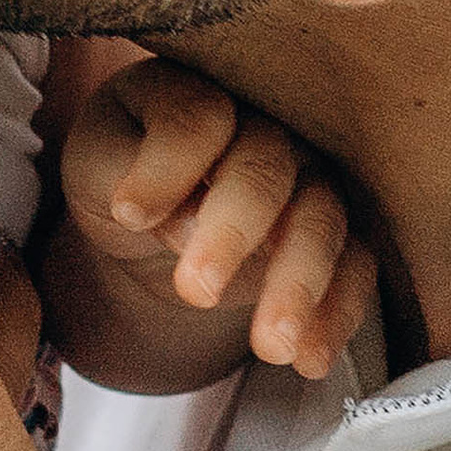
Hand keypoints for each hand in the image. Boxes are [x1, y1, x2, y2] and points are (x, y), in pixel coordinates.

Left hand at [62, 57, 375, 377]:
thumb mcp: (95, 167)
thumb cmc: (116, 172)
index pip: (193, 118)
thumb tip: (183, 226)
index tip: (127, 215)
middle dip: (232, 232)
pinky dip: (336, 315)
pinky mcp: (337, 227)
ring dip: (298, 286)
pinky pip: (355, 266)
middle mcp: (263, 122)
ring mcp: (309, 173)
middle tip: (195, 290)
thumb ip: (126, 179)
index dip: (164, 166)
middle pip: (265, 168)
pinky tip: (308, 360)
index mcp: (192, 89)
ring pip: (323, 219)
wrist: (151, 213)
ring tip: (270, 347)